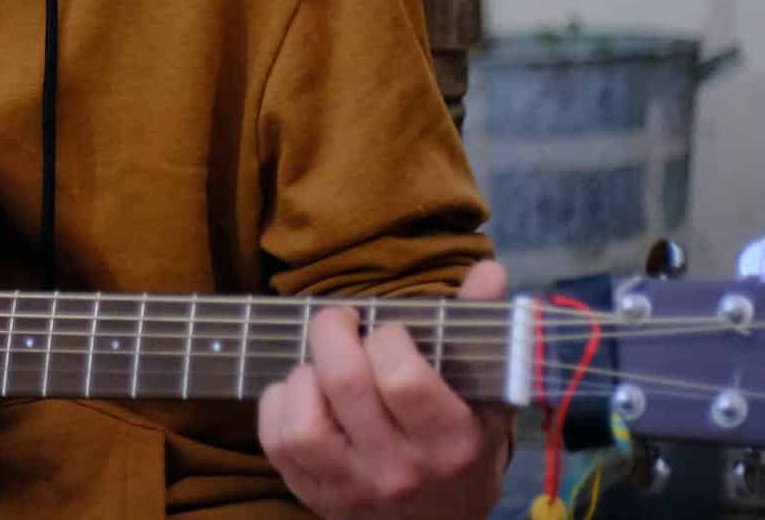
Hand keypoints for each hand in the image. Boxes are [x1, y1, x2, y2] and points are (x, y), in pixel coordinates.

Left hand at [256, 261, 514, 519]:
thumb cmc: (463, 451)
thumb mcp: (486, 400)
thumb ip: (482, 332)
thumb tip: (488, 268)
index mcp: (451, 442)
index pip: (404, 378)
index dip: (388, 337)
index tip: (389, 329)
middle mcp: (400, 470)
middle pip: (345, 383)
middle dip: (333, 331)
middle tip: (342, 322)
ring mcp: (352, 488)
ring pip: (303, 421)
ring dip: (303, 375)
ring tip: (321, 365)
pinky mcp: (313, 496)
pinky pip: (276, 440)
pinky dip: (279, 403)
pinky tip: (302, 393)